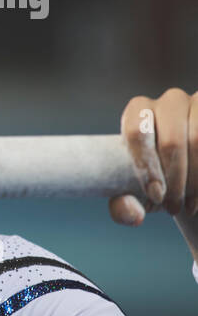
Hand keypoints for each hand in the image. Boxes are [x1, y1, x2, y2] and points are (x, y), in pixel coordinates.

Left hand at [111, 87, 197, 262]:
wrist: (190, 177)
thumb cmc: (156, 182)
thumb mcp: (135, 198)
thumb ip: (124, 208)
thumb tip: (133, 214)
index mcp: (138, 111)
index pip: (137, 132)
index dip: (146, 166)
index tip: (155, 195)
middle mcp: (170, 101)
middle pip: (172, 141)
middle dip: (173, 182)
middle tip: (172, 208)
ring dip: (194, 181)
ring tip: (188, 206)